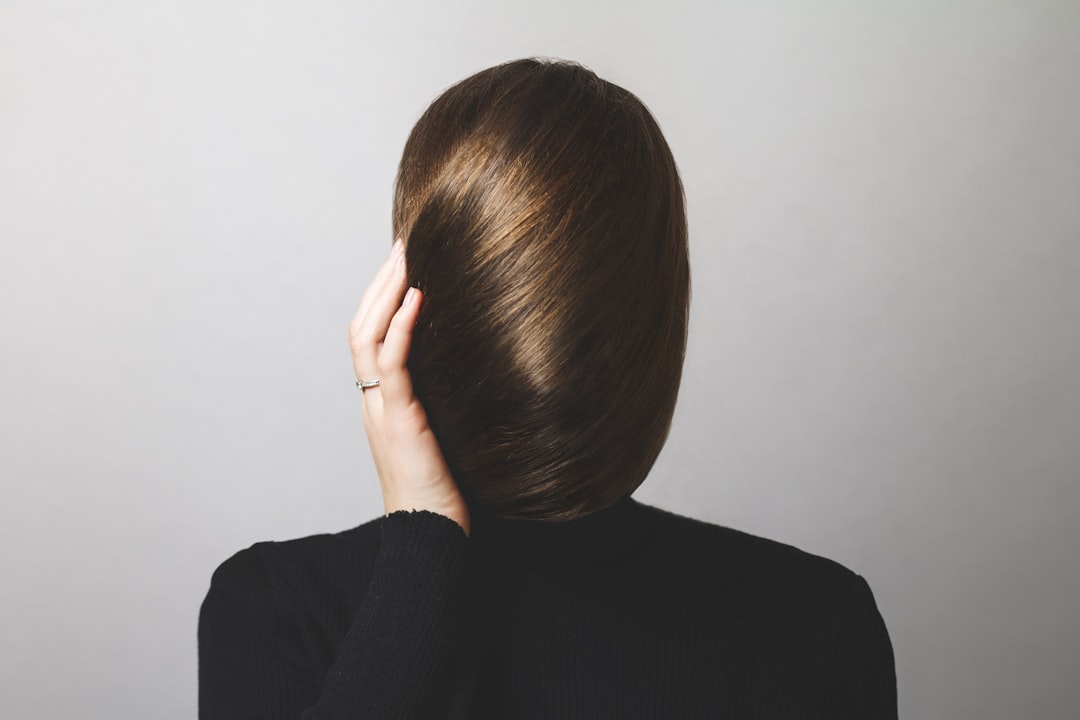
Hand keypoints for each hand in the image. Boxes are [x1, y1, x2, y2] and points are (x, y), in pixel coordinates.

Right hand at [347, 239, 470, 535]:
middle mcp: (375, 399)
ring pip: (367, 336)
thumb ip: (447, 401)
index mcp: (383, 401)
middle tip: (404, 242)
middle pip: (362, 326)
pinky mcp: (399, 419)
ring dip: (385, 291)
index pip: (372, 336)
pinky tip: (417, 297)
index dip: (383, 298)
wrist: (431, 534)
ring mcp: (382, 407)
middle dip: (380, 281)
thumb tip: (480, 369)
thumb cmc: (445, 491)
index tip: (405, 265)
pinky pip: (392, 363)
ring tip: (406, 255)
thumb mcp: (445, 434)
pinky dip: (401, 327)